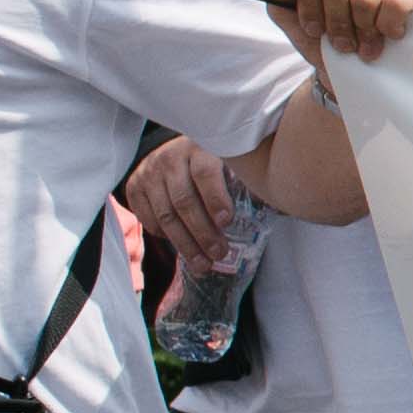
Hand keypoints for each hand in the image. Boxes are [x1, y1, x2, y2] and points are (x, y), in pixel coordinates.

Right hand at [122, 135, 240, 274]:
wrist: (173, 151)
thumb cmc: (212, 162)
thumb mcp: (228, 162)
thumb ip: (243, 180)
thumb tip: (278, 204)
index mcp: (199, 148)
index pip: (204, 173)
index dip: (215, 198)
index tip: (227, 222)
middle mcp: (170, 158)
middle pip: (183, 200)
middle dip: (202, 232)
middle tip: (219, 254)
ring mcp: (148, 172)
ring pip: (165, 214)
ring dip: (185, 244)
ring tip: (203, 264)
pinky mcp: (134, 186)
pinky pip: (148, 218)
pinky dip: (164, 236)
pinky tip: (181, 247)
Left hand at [263, 0, 412, 69]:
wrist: (353, 67)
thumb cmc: (320, 34)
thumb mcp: (285, 9)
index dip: (309, 7)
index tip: (313, 28)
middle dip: (334, 22)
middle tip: (340, 42)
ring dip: (360, 31)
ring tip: (362, 45)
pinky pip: (396, 3)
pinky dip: (386, 26)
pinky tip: (388, 35)